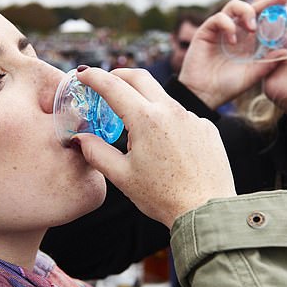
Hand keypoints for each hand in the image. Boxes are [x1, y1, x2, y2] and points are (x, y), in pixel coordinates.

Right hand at [71, 67, 235, 227]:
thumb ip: (96, 152)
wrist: (206, 211)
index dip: (94, 77)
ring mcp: (193, 118)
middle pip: (141, 78)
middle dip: (119, 75)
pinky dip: (168, 122)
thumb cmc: (163, 197)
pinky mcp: (207, 128)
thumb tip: (79, 137)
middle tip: (106, 83)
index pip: (113, 86)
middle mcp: (171, 111)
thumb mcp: (122, 176)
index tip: (83, 74)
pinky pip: (183, 117)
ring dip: (145, 102)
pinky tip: (166, 147)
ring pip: (163, 99)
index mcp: (146, 119)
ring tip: (135, 128)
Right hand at [178, 0, 286, 108]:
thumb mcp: (253, 75)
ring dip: (247, 11)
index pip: (260, 18)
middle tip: (280, 0)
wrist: (204, 95)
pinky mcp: (206, 31)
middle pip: (250, 8)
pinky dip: (228, 25)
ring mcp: (221, 30)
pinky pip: (219, 18)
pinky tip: (232, 41)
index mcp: (248, 41)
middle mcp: (235, 32)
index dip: (271, 7)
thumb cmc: (227, 87)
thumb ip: (268, 63)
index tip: (285, 0)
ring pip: (234, 6)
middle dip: (265, 1)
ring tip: (253, 28)